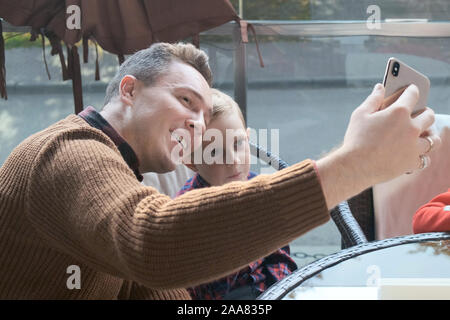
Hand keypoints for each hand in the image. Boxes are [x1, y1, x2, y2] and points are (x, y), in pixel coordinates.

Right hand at [316, 83, 439, 208]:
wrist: (355, 166)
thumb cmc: (355, 139)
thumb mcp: (360, 115)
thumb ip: (373, 99)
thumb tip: (380, 87)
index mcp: (398, 112)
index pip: (413, 95)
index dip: (412, 90)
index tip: (412, 89)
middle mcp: (411, 127)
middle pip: (429, 116)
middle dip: (426, 112)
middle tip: (422, 112)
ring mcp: (414, 146)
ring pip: (433, 139)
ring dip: (430, 135)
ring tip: (425, 135)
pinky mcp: (411, 162)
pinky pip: (425, 159)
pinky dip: (422, 156)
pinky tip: (417, 154)